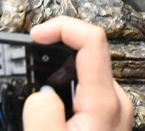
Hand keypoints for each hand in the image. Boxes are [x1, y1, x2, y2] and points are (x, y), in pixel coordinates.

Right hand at [23, 16, 132, 130]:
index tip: (38, 34)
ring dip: (60, 71)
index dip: (63, 27)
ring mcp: (114, 110)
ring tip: (34, 79)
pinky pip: (87, 90)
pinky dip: (68, 87)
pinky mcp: (109, 119)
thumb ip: (42, 115)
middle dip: (56, 49)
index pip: (92, 40)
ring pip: (87, 72)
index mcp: (104, 103)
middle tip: (28, 57)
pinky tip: (51, 100)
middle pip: (88, 53)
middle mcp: (116, 101)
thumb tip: (41, 94)